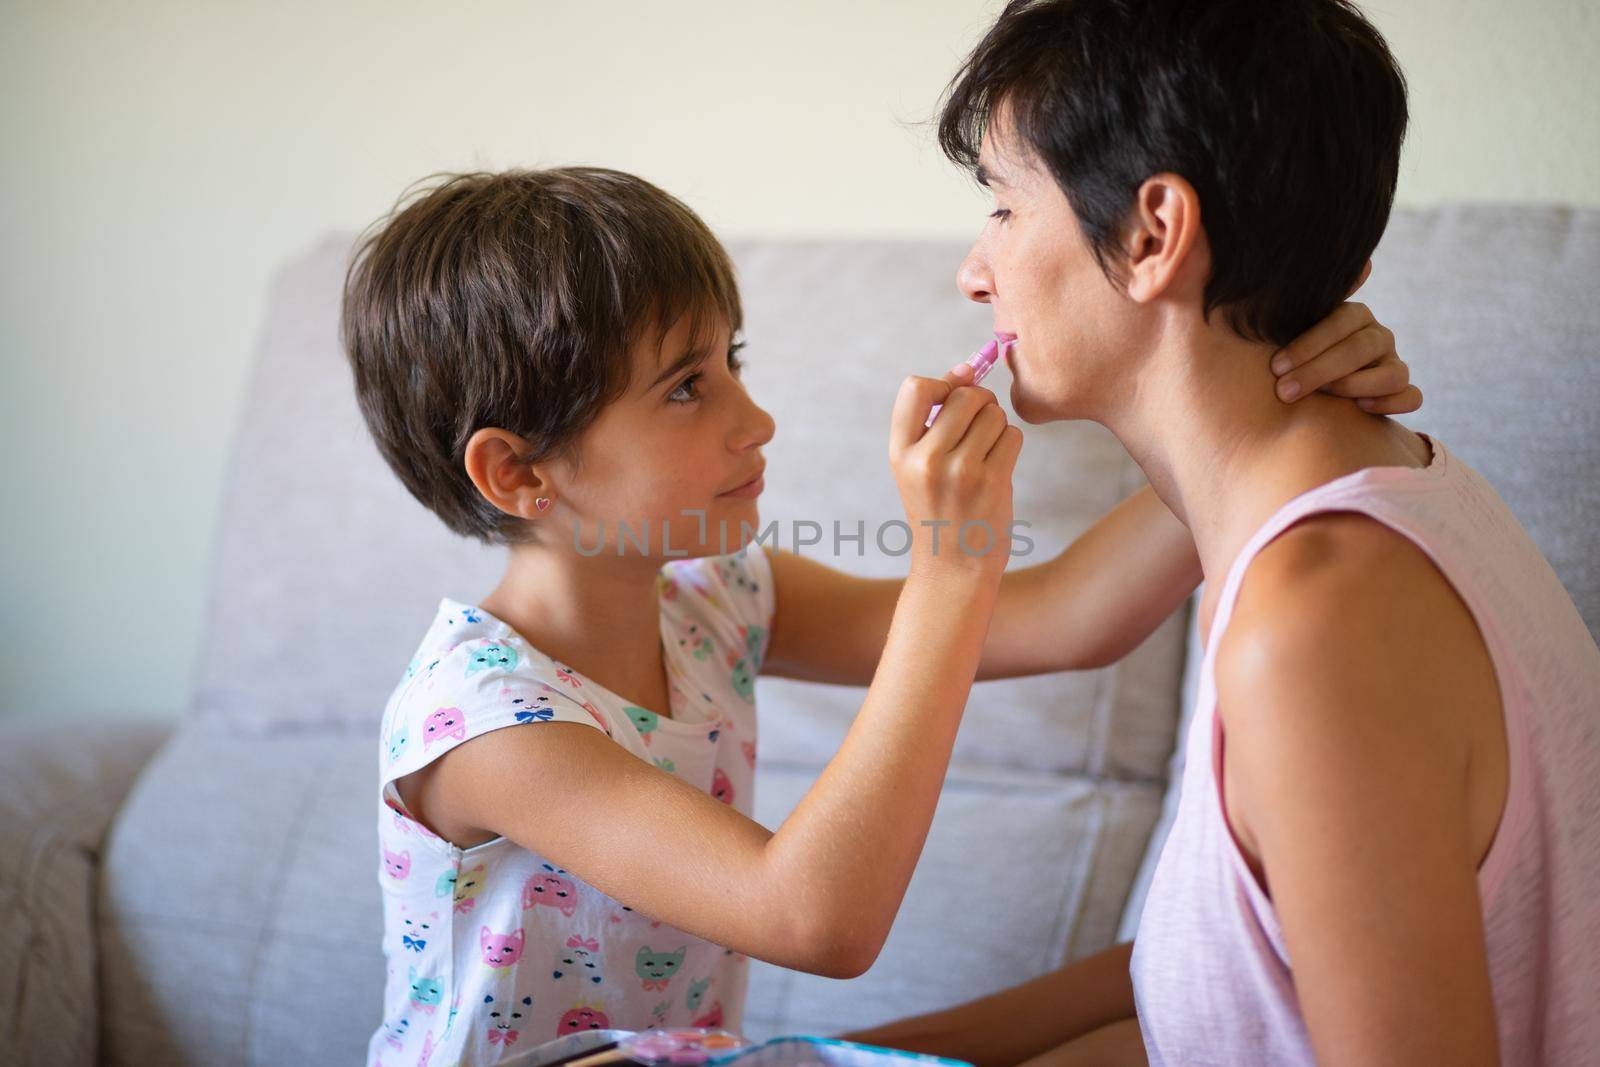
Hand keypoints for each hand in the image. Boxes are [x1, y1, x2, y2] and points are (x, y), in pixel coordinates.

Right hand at [889, 364, 1022, 578]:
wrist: (953, 570)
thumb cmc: (939, 510)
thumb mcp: (917, 468)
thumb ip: (935, 419)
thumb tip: (967, 368)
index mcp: (899, 452)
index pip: (915, 387)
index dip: (942, 384)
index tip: (951, 400)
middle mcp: (925, 459)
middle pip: (966, 396)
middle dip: (980, 404)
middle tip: (977, 430)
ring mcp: (960, 471)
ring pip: (994, 414)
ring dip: (997, 427)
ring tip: (985, 454)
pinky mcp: (992, 481)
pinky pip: (1013, 436)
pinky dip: (1011, 446)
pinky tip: (998, 469)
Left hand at [1270, 260, 1422, 414]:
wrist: (1294, 391)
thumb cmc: (1286, 357)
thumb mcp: (1283, 328)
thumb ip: (1299, 300)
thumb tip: (1357, 264)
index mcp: (1353, 315)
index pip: (1341, 321)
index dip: (1309, 344)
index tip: (1276, 366)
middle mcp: (1377, 336)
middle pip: (1361, 348)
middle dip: (1320, 370)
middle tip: (1284, 390)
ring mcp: (1392, 364)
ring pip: (1393, 373)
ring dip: (1356, 385)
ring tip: (1323, 396)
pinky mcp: (1399, 392)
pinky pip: (1411, 397)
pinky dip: (1392, 403)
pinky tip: (1360, 408)